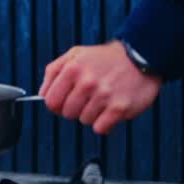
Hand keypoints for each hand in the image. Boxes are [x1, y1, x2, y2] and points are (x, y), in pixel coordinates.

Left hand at [39, 41, 162, 134]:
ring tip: (102, 100)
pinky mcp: (119, 108)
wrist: (141, 56)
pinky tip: (110, 109)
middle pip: (67, 113)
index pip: (51, 101)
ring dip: (92, 114)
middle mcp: (87, 82)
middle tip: (89, 98)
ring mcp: (103, 96)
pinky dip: (104, 123)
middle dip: (76, 108)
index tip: (66, 100)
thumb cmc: (106, 58)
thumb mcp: (76, 54)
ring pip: (84, 121)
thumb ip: (54, 71)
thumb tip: (42, 94)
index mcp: (72, 69)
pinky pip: (100, 128)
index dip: (57, 103)